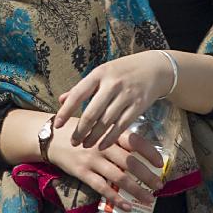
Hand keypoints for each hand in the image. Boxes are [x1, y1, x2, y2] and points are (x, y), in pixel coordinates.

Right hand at [48, 116, 163, 209]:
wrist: (49, 135)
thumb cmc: (77, 129)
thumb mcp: (96, 124)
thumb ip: (114, 133)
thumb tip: (138, 146)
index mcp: (108, 132)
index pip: (134, 141)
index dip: (149, 152)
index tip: (160, 163)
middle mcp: (101, 145)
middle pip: (130, 162)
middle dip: (147, 175)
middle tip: (159, 185)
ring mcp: (91, 160)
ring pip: (119, 177)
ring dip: (136, 190)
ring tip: (149, 199)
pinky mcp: (81, 172)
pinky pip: (102, 187)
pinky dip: (116, 198)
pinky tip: (127, 206)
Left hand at [54, 52, 174, 149]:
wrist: (155, 68)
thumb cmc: (123, 71)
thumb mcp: (101, 73)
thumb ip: (82, 87)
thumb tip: (61, 100)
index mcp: (99, 74)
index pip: (78, 94)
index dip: (66, 111)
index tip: (57, 124)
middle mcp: (112, 84)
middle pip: (92, 112)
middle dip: (80, 130)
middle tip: (73, 142)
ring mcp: (126, 95)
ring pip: (106, 122)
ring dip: (94, 136)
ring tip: (85, 145)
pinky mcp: (138, 106)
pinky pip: (121, 126)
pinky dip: (110, 138)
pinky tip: (102, 145)